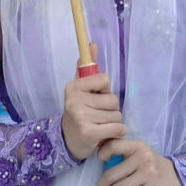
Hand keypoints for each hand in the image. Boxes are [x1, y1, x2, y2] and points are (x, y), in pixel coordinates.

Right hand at [61, 45, 125, 161]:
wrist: (67, 142)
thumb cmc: (79, 112)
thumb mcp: (81, 89)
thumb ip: (87, 67)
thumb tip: (92, 43)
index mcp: (73, 86)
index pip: (105, 80)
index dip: (105, 91)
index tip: (95, 99)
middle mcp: (75, 100)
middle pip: (113, 100)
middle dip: (111, 110)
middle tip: (98, 116)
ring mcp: (81, 117)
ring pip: (117, 115)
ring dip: (114, 122)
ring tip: (101, 126)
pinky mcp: (89, 133)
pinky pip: (118, 128)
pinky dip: (117, 133)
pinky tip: (107, 135)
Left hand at [97, 138, 182, 185]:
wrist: (178, 179)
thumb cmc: (154, 167)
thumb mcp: (142, 154)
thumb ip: (126, 155)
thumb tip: (103, 164)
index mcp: (138, 146)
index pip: (114, 145)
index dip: (103, 153)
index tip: (100, 161)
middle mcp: (142, 157)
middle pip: (112, 174)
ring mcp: (148, 173)